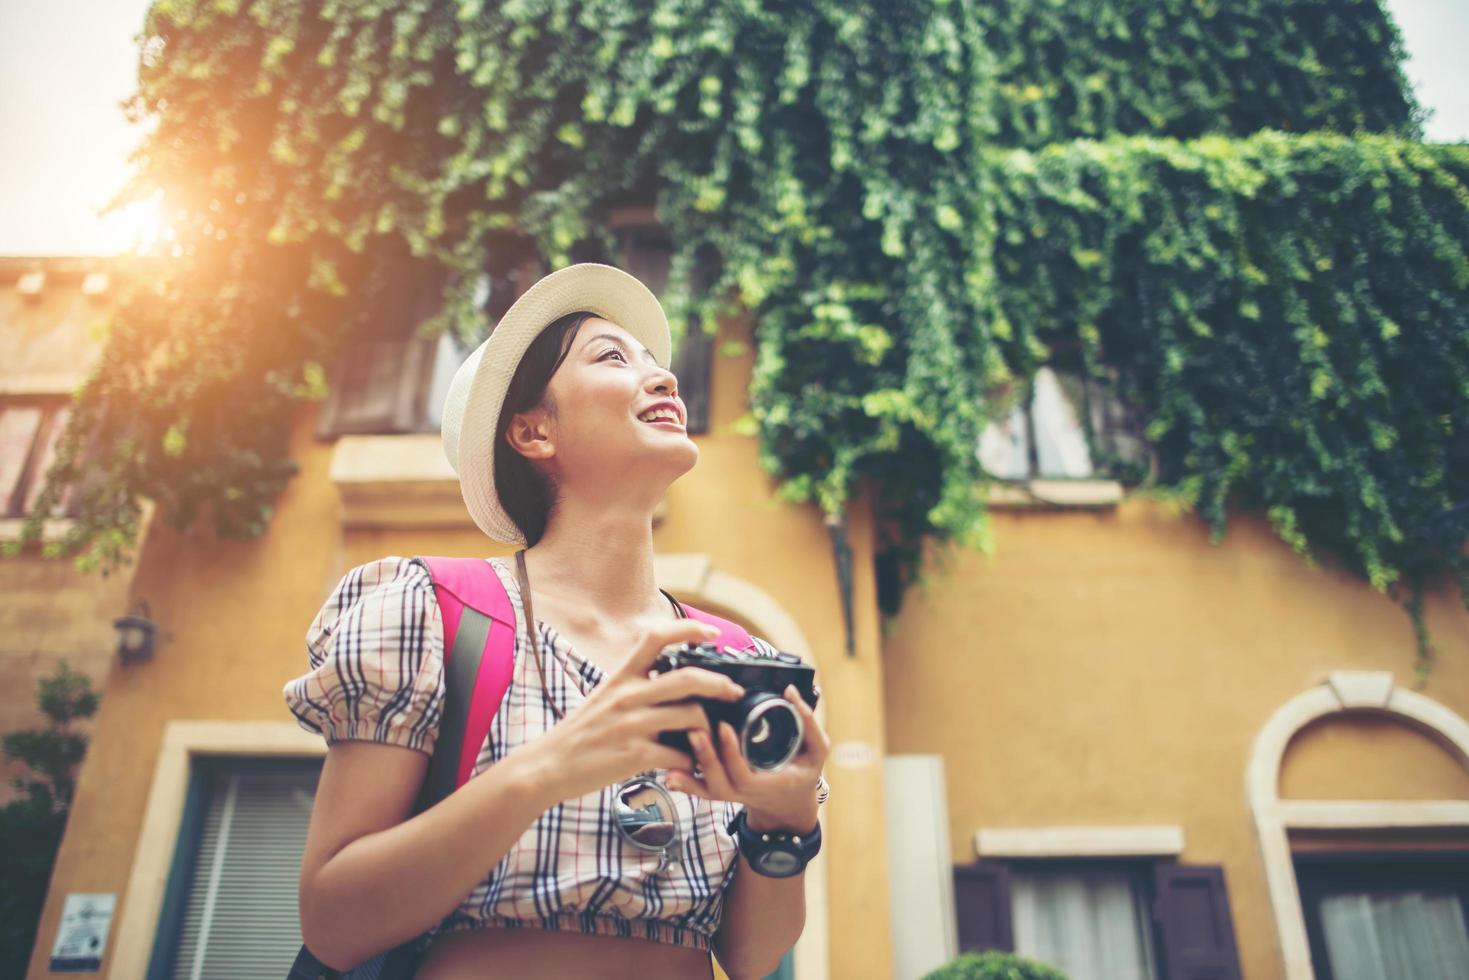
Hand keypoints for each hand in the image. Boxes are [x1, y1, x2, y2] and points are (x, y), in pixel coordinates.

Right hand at [531, 619, 744, 801]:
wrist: (548, 765)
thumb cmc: (581, 732)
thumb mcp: (604, 695)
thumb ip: (636, 684)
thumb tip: (673, 679)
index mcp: (621, 675)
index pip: (656, 637)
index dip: (689, 629)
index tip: (713, 634)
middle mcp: (627, 695)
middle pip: (687, 678)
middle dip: (720, 684)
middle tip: (734, 693)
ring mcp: (631, 725)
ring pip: (691, 717)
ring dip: (708, 729)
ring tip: (710, 738)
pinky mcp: (634, 755)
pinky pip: (679, 754)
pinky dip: (692, 761)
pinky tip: (691, 765)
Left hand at [666, 683, 829, 832]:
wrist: (790, 802)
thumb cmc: (802, 773)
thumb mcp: (817, 752)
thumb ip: (809, 724)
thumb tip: (790, 692)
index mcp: (767, 785)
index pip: (743, 776)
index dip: (731, 754)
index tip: (725, 727)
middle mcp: (744, 794)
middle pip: (718, 784)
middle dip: (705, 758)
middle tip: (696, 730)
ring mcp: (729, 795)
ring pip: (704, 789)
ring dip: (689, 771)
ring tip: (680, 745)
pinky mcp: (719, 790)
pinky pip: (699, 789)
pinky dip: (684, 782)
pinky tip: (669, 771)